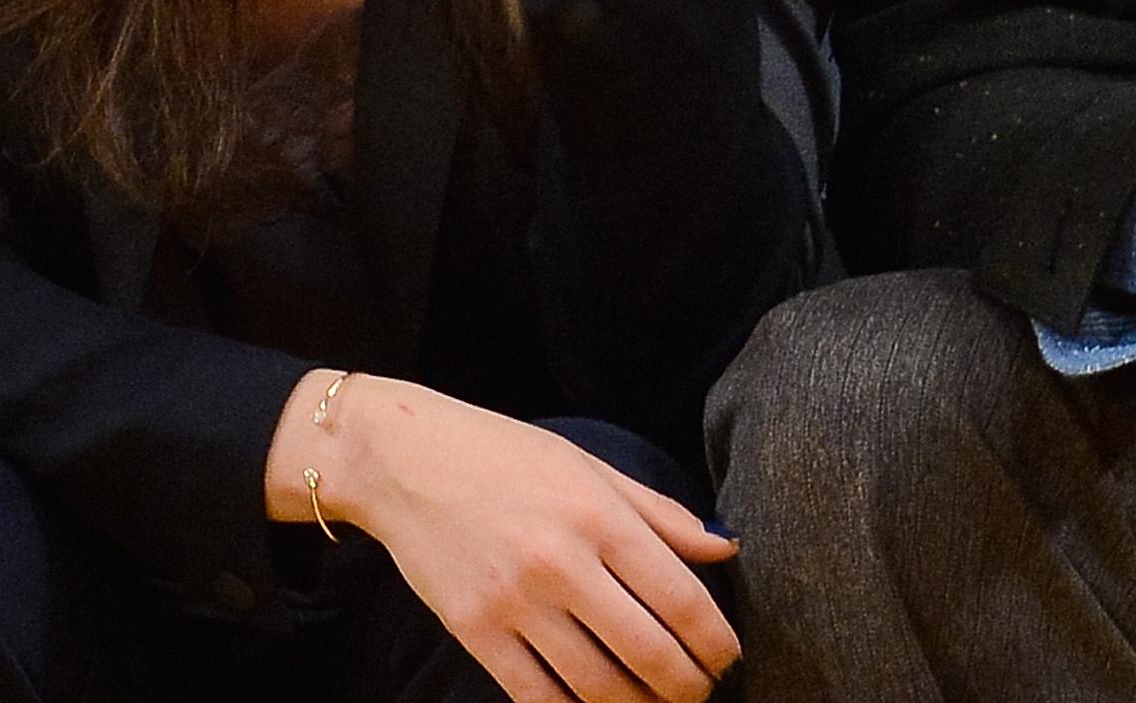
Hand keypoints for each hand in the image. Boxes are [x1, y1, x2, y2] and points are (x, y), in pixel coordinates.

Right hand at [269, 374, 738, 702]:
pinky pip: (536, 696)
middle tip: (701, 693)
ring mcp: (514, 602)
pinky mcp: (474, 632)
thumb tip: (725, 549)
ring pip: (595, 685)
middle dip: (686, 686)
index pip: (679, 597)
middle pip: (646, 651)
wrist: (406, 461)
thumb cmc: (507, 456)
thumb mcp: (591, 468)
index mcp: (599, 516)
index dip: (714, 640)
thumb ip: (661, 514)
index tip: (729, 658)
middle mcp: (562, 563)